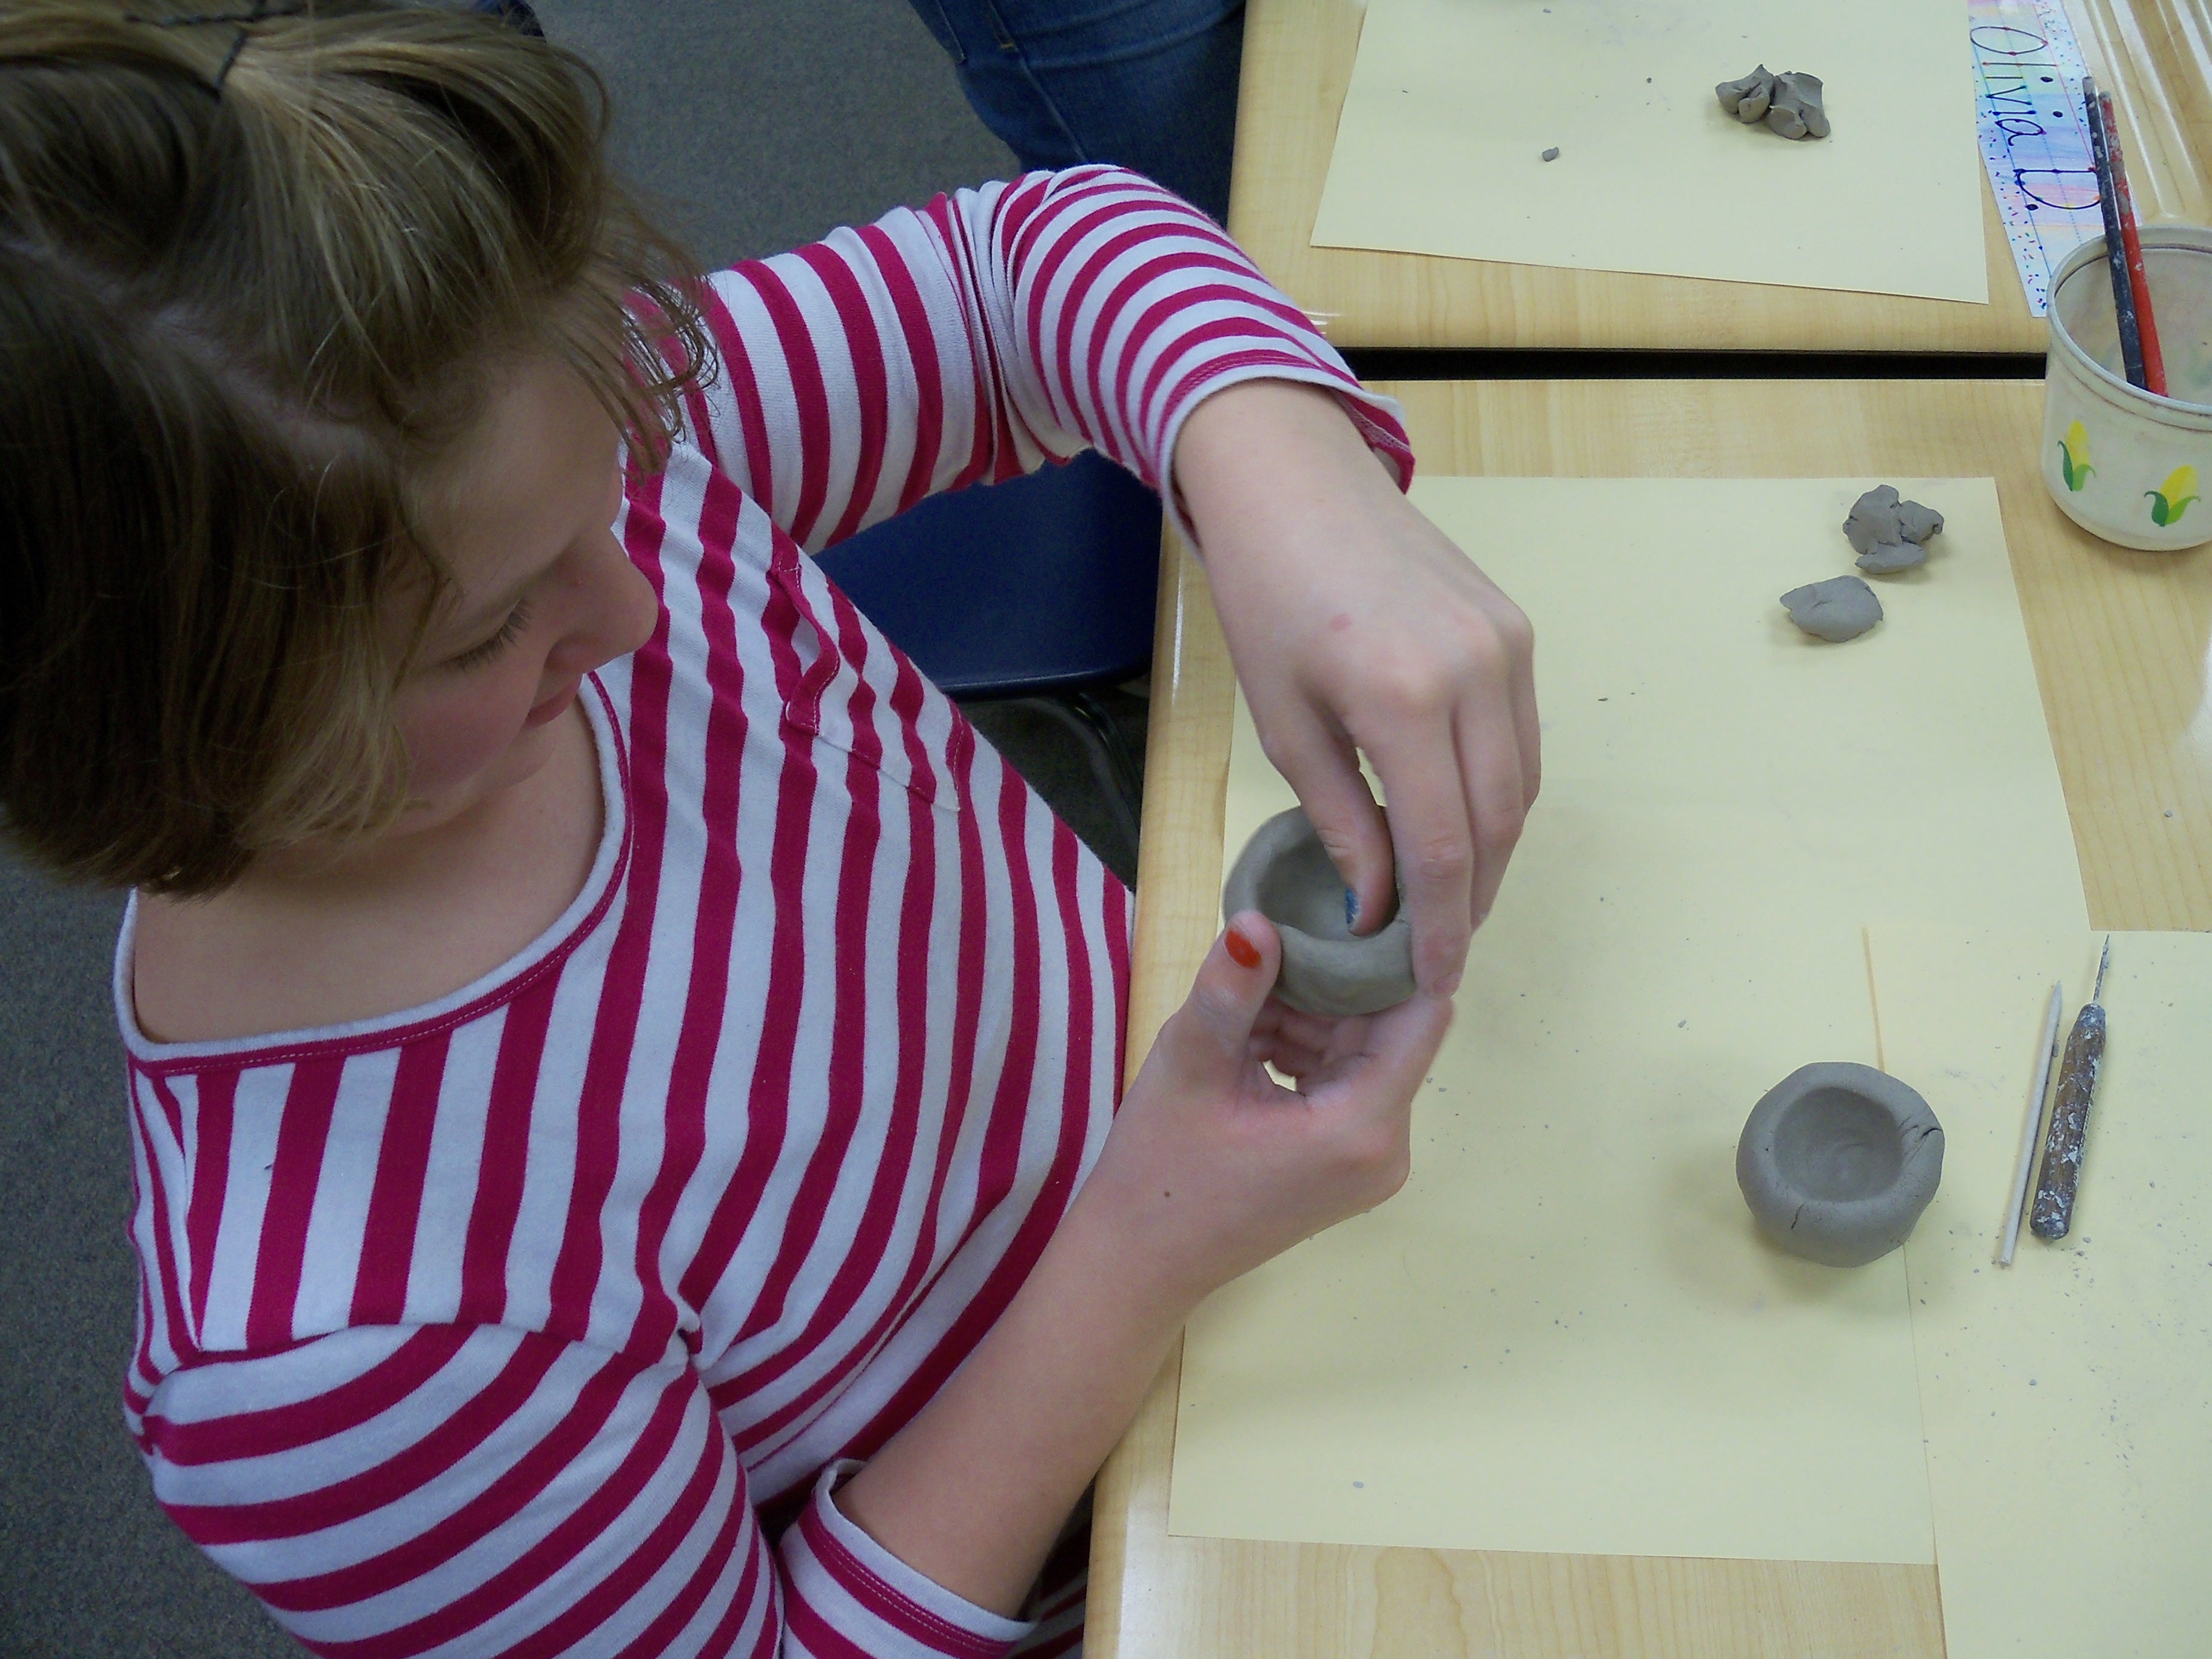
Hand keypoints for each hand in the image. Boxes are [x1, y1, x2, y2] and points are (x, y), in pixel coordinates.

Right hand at [1075, 913, 1453, 1308]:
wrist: (1138, 1262)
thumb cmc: (1159, 1172)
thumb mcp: (1190, 1065)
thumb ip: (1231, 988)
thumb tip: (1257, 918)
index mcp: (1362, 1126)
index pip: (1423, 1013)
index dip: (1396, 955)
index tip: (1354, 908)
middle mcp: (1386, 1147)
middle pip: (1390, 1030)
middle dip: (1335, 982)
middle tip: (1275, 945)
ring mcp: (1369, 1159)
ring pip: (1363, 1050)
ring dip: (1311, 1013)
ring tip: (1246, 997)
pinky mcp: (1346, 1161)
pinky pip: (1344, 1080)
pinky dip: (1303, 1048)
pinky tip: (1248, 1038)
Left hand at [1174, 381, 1538, 995]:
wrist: (1294, 482)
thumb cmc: (1266, 596)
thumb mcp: (1284, 722)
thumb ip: (1341, 819)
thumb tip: (1375, 908)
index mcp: (1404, 697)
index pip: (1441, 847)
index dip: (1439, 927)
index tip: (1432, 980)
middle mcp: (1475, 671)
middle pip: (1496, 824)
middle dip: (1470, 900)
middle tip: (1440, 954)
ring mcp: (1508, 646)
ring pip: (1522, 786)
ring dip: (1492, 853)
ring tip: (1450, 901)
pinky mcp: (1516, 629)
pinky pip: (1524, 737)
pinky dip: (1501, 793)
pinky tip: (1465, 824)